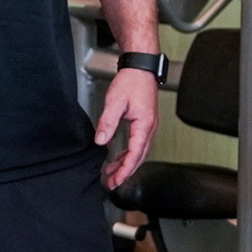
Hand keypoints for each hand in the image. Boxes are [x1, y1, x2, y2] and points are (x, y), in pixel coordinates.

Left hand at [98, 67, 159, 188]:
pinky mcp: (145, 123)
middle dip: (126, 172)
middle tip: (112, 183)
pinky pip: (139, 144)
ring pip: (140, 152)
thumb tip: (101, 140)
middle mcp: (150, 128)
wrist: (141, 68)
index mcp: (144, 124)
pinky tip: (119, 157)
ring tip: (112, 174)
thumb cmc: (132, 81)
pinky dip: (129, 154)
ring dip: (127, 164)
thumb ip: (108, 122)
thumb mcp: (115, 101)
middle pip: (139, 157)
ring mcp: (149, 126)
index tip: (115, 180)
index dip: (125, 169)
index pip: (135, 154)